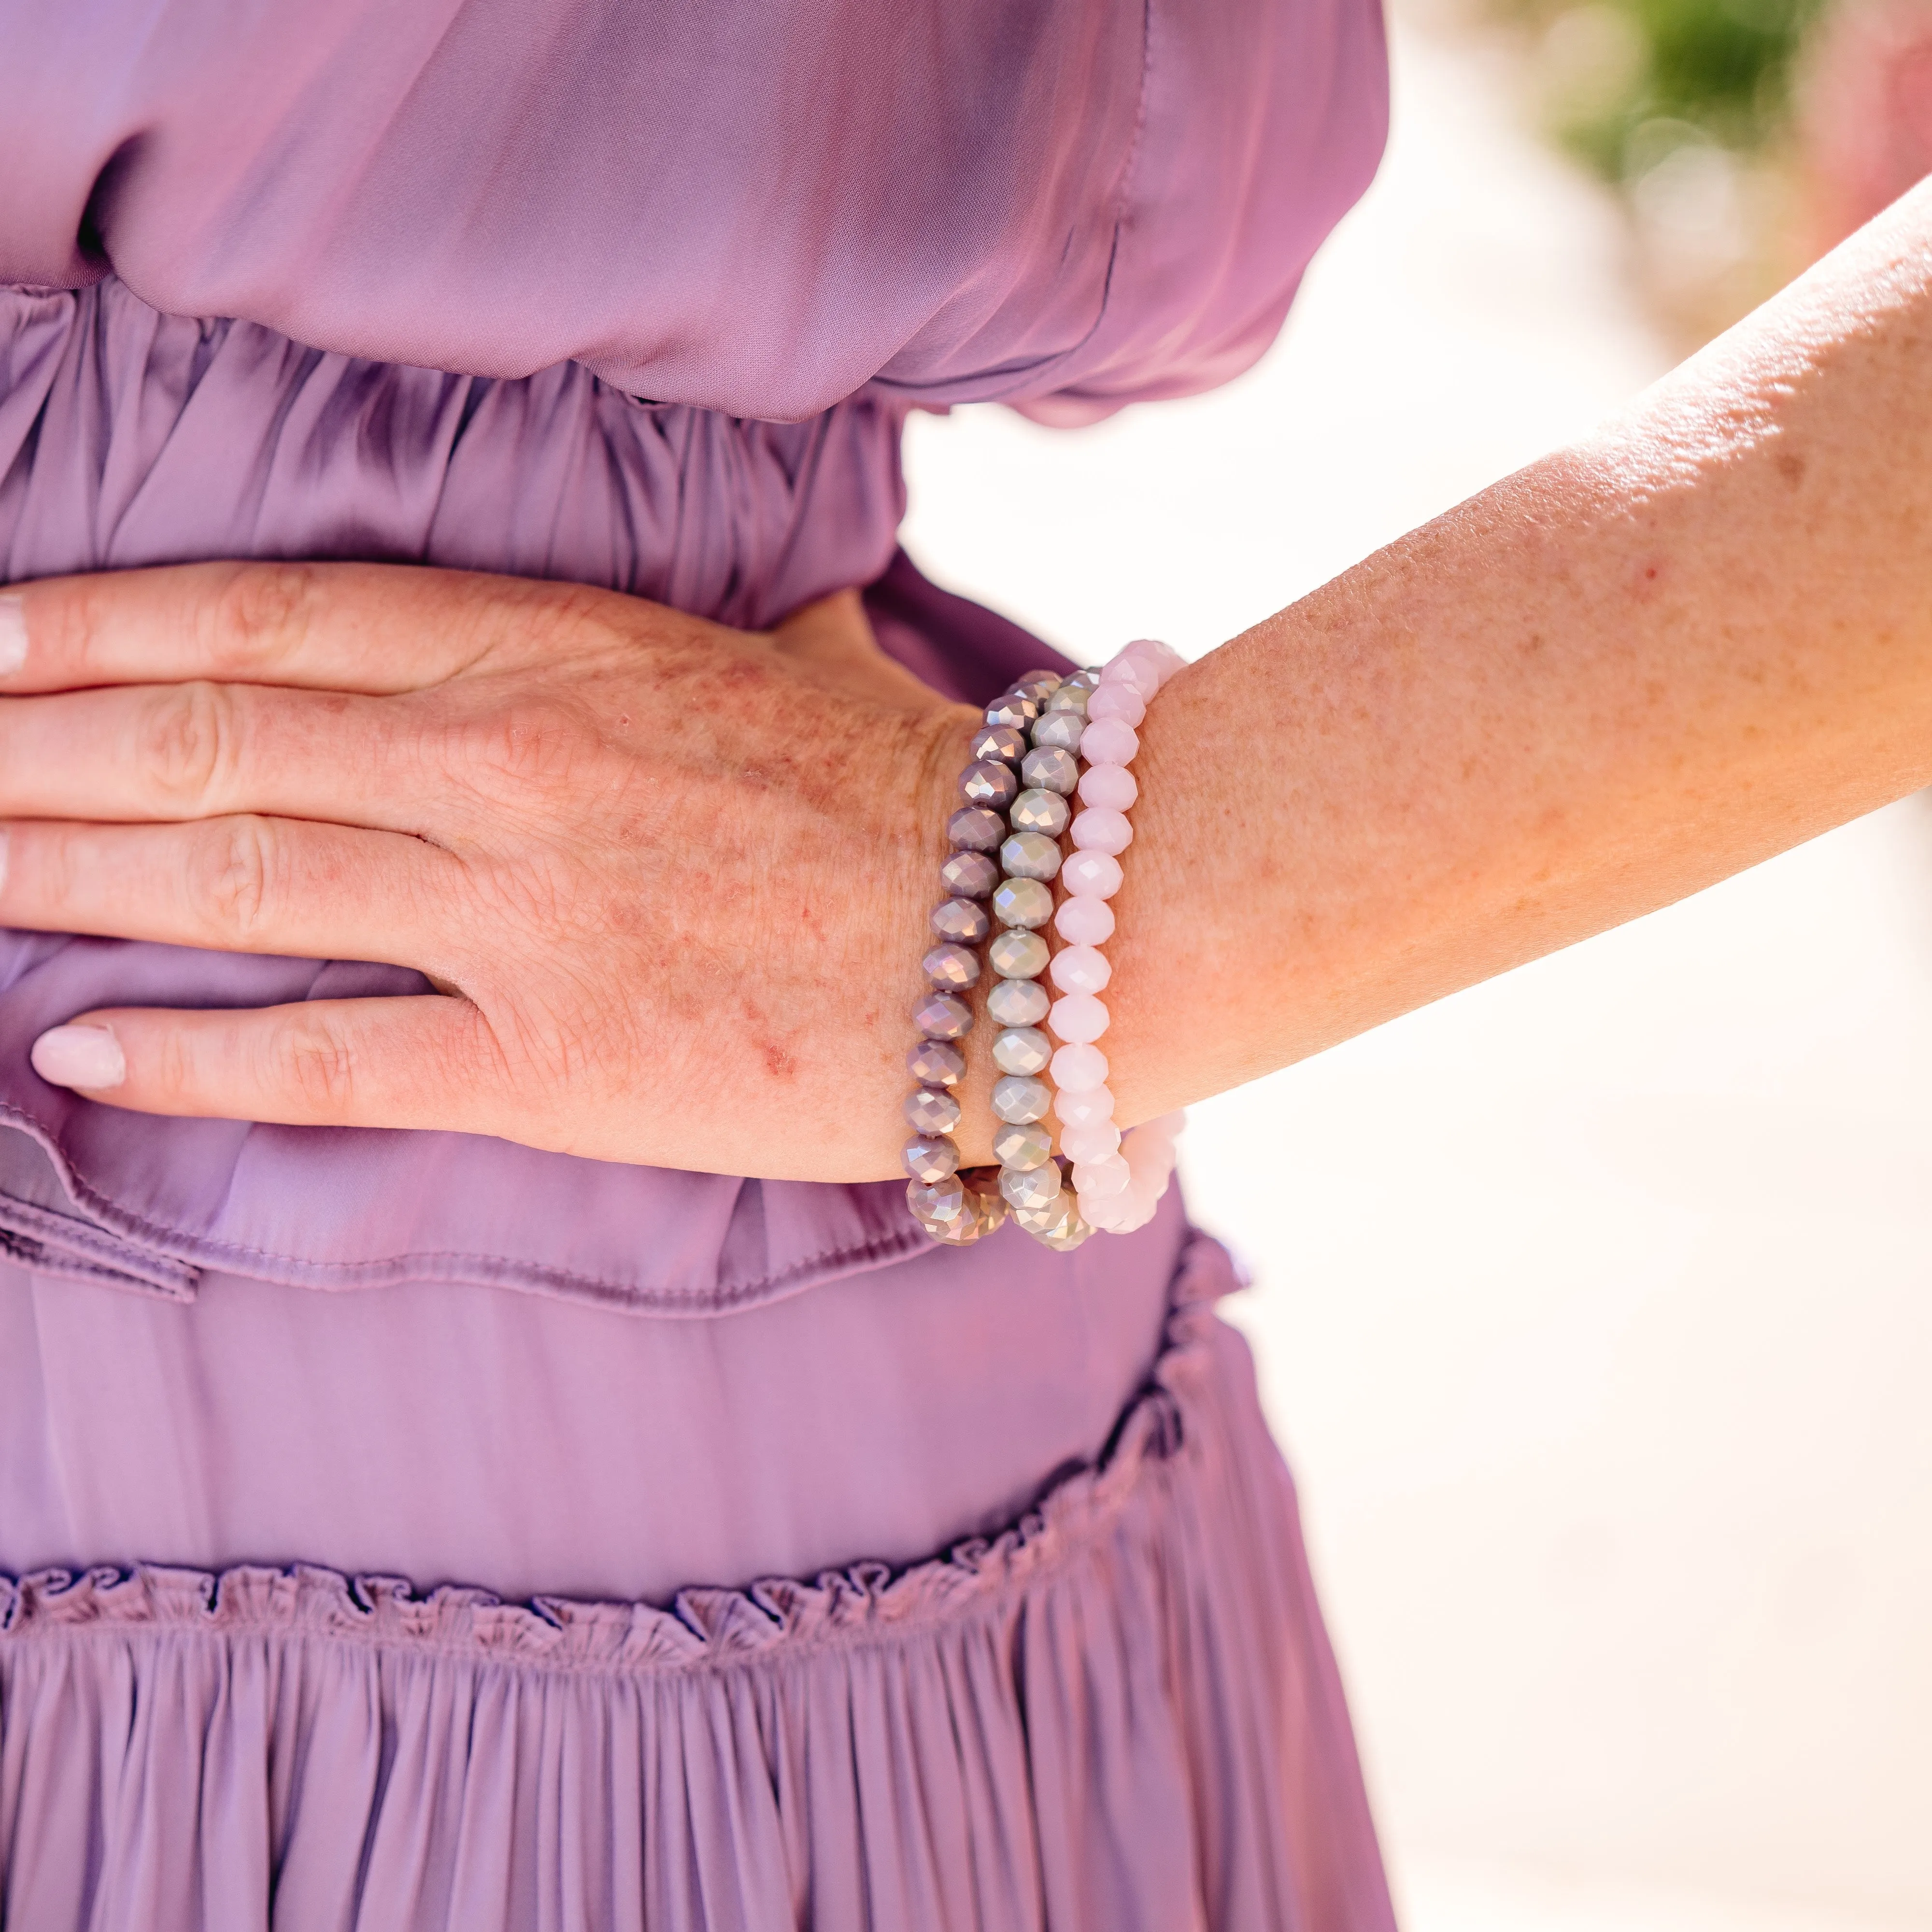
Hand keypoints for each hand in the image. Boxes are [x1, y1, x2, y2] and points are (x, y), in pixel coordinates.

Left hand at [1, 563, 979, 1180]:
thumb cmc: (902, 790)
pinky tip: (77, 1048)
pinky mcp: (551, 1062)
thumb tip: (735, 598)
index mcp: (549, 646)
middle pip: (199, 745)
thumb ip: (705, 623)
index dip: (89, 628)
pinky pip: (325, 1052)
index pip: (257, 619)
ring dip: (57, 877)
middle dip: (26, 755)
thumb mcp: (784, 657)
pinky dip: (186, 1052)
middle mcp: (503, 761)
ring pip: (229, 882)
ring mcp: (519, 914)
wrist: (1030, 933)